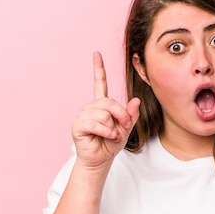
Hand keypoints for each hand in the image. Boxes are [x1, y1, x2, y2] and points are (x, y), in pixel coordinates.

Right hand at [72, 52, 139, 168]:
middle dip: (121, 115)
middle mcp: (91, 107)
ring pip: (104, 114)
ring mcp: (84, 115)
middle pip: (109, 102)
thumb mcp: (126, 128)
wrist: (100, 159)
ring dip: (113, 127)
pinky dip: (106, 132)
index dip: (99, 69)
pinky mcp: (79, 125)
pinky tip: (107, 137)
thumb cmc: (111, 144)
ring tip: (111, 135)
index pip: (100, 83)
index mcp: (102, 105)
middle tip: (123, 127)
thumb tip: (136, 100)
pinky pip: (96, 123)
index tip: (97, 54)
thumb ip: (131, 115)